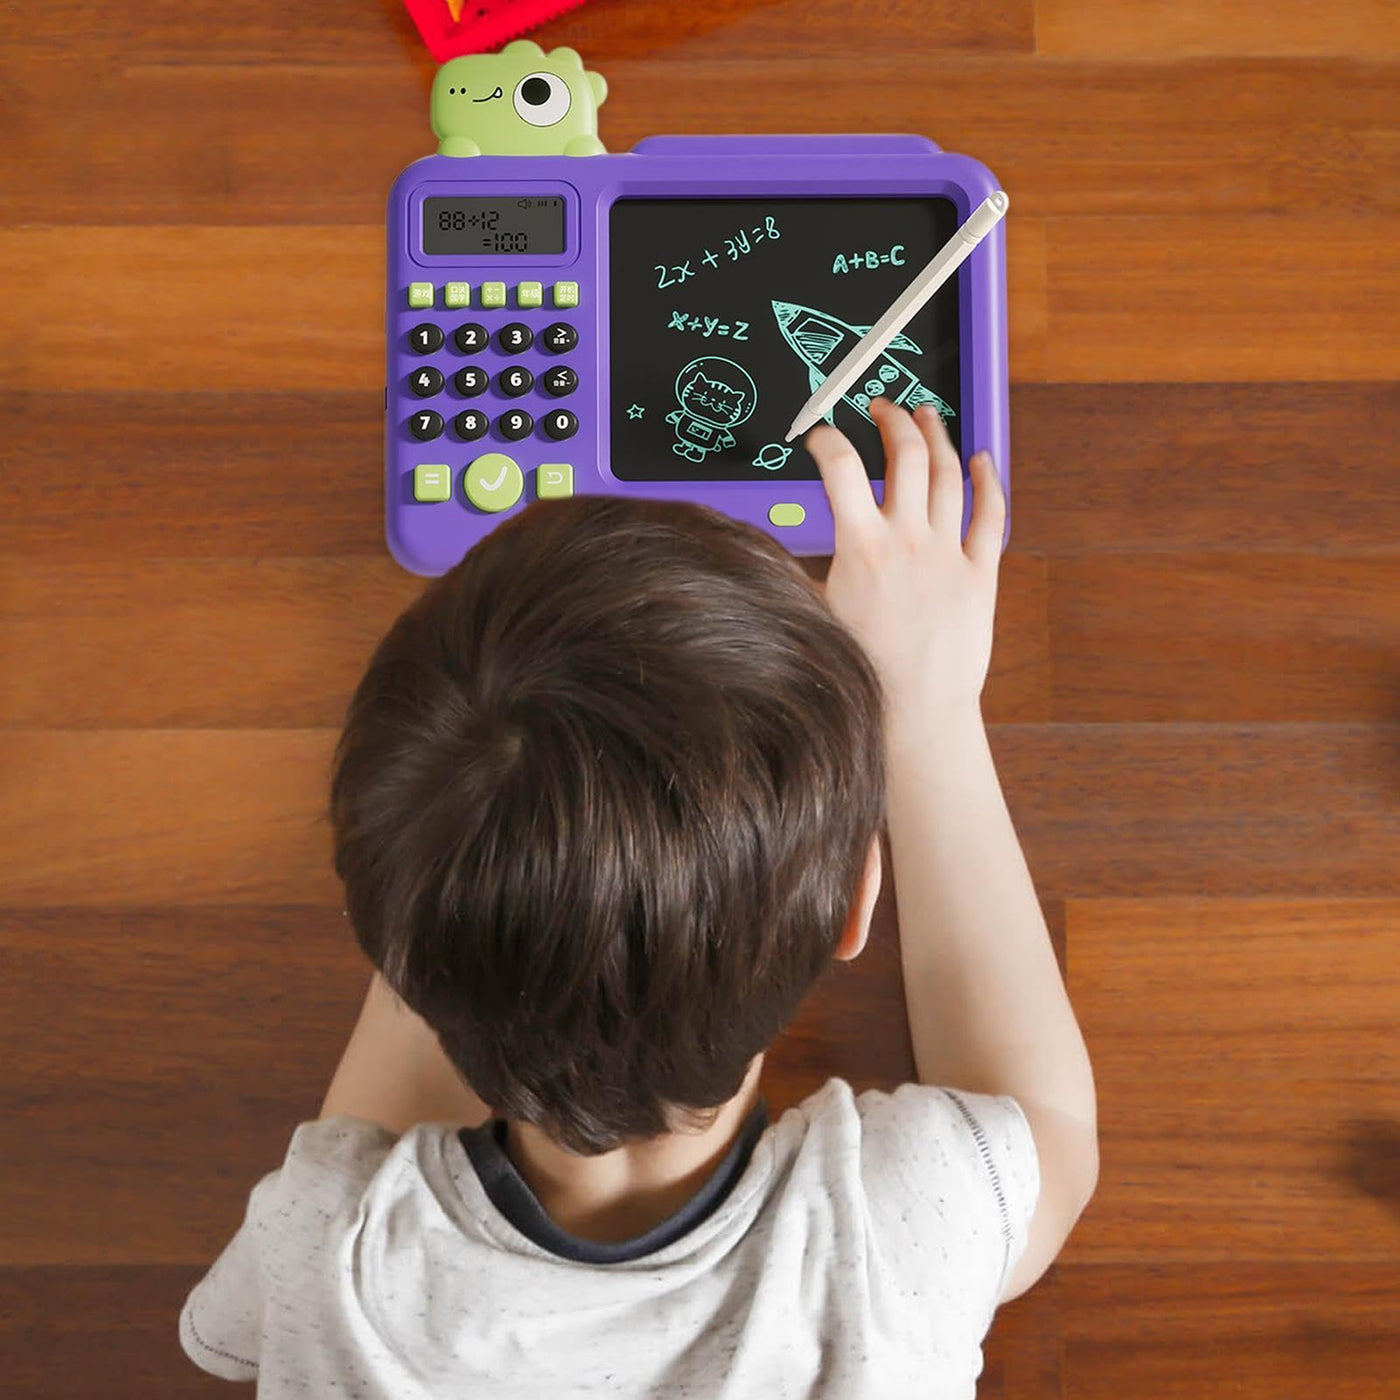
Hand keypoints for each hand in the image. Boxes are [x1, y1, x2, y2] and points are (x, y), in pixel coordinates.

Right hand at [802, 397, 1004, 717]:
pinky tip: (981, 459)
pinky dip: (987, 481)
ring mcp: (948, 552)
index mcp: (861, 546)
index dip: (824, 439)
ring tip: (927, 415)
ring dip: (937, 435)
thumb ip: (802, 572)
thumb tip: (773, 551)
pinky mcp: (980, 573)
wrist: (917, 711)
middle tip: (881, 408)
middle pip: (904, 454)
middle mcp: (907, 538)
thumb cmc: (863, 670)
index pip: (838, 467)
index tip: (818, 435)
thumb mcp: (817, 614)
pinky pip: (990, 515)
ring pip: (948, 473)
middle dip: (891, 419)